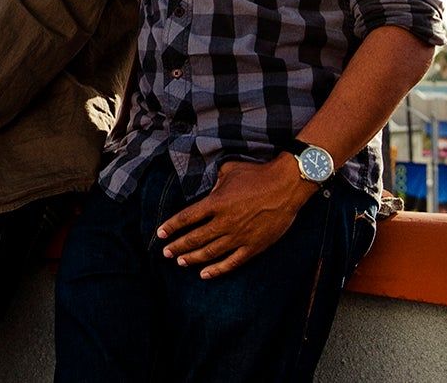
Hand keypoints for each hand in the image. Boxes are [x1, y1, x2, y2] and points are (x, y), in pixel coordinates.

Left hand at [157, 157, 317, 278]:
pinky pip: (232, 262)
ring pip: (210, 253)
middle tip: (165, 252)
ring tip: (180, 262)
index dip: (171, 227)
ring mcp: (239, 236)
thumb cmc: (257, 174)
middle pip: (194, 238)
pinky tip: (205, 274)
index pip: (186, 218)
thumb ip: (214, 183)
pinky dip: (217, 270)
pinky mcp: (254, 246)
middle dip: (177, 247)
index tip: (160, 234)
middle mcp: (224, 222)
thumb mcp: (228, 172)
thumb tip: (208, 191)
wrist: (287, 185)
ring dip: (192, 259)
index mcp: (215, 202)